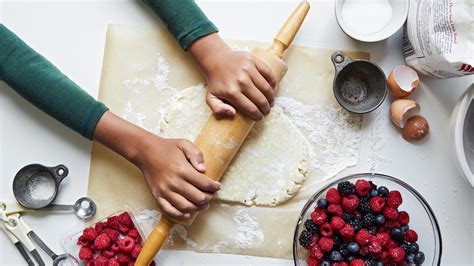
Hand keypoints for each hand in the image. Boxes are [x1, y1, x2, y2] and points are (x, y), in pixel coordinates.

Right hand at [93, 112, 220, 219]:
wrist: (146, 152)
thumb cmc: (167, 148)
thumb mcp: (184, 144)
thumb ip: (196, 154)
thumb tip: (203, 169)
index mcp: (182, 169)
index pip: (204, 183)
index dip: (214, 187)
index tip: (217, 186)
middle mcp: (174, 182)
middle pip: (197, 197)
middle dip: (209, 198)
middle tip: (213, 196)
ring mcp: (165, 191)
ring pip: (186, 206)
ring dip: (198, 208)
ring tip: (204, 205)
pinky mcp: (157, 196)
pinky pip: (169, 210)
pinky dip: (180, 215)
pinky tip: (188, 214)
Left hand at [189, 33, 276, 120]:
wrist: (216, 60)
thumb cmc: (216, 81)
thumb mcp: (210, 98)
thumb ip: (218, 109)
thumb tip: (233, 113)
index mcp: (231, 92)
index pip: (250, 108)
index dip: (257, 116)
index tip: (260, 118)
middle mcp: (241, 80)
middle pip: (260, 100)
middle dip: (266, 109)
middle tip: (266, 111)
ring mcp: (248, 69)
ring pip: (266, 88)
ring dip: (271, 98)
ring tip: (271, 102)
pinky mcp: (253, 60)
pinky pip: (268, 73)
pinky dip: (273, 82)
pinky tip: (273, 88)